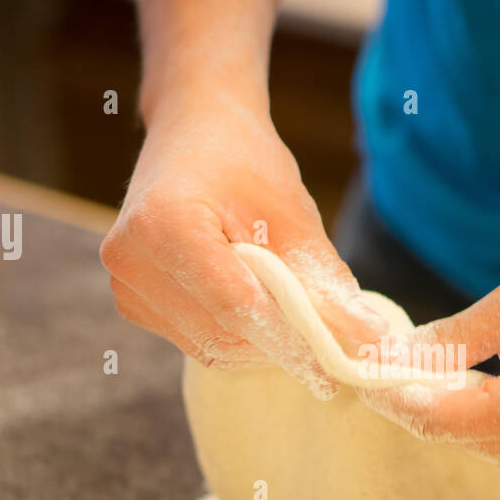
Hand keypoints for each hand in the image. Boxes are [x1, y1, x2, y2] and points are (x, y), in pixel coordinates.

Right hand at [99, 86, 386, 397]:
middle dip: (279, 343)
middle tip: (325, 340)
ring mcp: (124, 283)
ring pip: (209, 346)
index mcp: (164, 226)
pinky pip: (194, 341)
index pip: (236, 308)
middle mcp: (130, 259)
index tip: (337, 369)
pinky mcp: (131, 300)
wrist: (196, 130)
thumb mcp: (294, 218)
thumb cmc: (246, 163)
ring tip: (287, 311)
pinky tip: (253, 304)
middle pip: (222, 334)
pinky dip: (233, 336)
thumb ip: (327, 285)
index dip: (291, 343)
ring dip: (258, 343)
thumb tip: (374, 342)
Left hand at [362, 245, 499, 487]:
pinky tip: (488, 385)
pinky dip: (485, 421)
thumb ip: (452, 339)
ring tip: (444, 367)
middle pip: (452, 436)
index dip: (394, 397)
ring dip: (453, 411)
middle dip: (420, 399)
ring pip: (475, 446)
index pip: (436, 418)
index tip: (362, 373)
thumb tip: (394, 359)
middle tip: (389, 363)